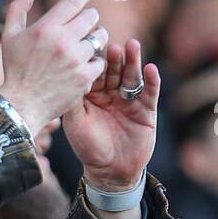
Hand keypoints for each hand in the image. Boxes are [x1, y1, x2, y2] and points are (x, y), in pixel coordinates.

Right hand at [0, 0, 105, 135]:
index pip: (74, 1)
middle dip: (90, 18)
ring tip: (86, 45)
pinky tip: (84, 66)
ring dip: (95, 39)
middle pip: (91, 17)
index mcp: (46, 27)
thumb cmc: (15, 69)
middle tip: (86, 23)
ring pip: (99, 38)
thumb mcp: (10, 36)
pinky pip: (100, 61)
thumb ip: (19, 7)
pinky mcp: (84, 77)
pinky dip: (94, 63)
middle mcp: (63, 40)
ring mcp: (75, 59)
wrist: (22, 105)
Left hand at [63, 38, 160, 190]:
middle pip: (113, 71)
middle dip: (114, 59)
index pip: (94, 73)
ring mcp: (129, 100)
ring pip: (132, 77)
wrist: (111, 171)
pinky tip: (151, 68)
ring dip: (133, 62)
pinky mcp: (147, 110)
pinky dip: (152, 80)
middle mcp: (110, 94)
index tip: (92, 50)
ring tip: (133, 46)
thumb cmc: (88, 148)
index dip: (94, 63)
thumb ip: (73, 102)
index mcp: (91, 95)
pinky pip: (150, 92)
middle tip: (113, 46)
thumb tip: (65, 76)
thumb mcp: (76, 124)